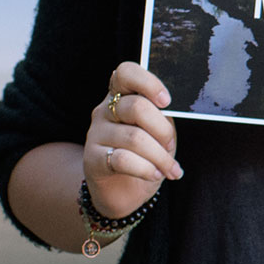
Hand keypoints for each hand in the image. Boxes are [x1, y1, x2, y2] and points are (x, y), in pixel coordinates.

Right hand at [84, 62, 180, 218]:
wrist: (122, 190)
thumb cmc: (145, 154)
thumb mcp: (157, 132)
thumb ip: (161, 117)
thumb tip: (171, 112)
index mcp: (122, 96)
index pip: (126, 72)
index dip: (148, 83)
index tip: (166, 101)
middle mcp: (105, 110)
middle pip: (136, 107)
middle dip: (162, 130)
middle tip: (171, 145)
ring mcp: (95, 134)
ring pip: (134, 138)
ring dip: (160, 156)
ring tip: (170, 168)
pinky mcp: (91, 159)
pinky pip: (122, 159)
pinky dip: (146, 168)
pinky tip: (155, 174)